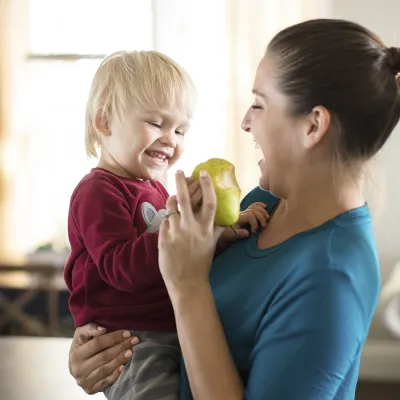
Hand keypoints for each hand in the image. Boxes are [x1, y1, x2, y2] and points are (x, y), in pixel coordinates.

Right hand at [69, 323, 138, 393]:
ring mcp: (84, 381)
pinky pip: (106, 382)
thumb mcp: (82, 333)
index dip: (113, 337)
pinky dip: (116, 374)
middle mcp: (78, 369)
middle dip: (121, 347)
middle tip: (134, 340)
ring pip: (106, 369)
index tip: (127, 332)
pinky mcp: (90, 389)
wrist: (77, 364)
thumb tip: (102, 329)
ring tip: (131, 351)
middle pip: (104, 356)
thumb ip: (90, 328)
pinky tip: (124, 366)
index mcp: (75, 354)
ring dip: (120, 359)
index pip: (97, 344)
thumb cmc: (82, 344)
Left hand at [159, 170, 223, 292]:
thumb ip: (217, 229)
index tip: (203, 172)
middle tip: (180, 172)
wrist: (187, 282)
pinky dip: (167, 218)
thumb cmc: (202, 263)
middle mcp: (191, 228)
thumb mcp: (212, 244)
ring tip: (174, 196)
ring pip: (171, 207)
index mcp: (206, 229)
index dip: (207, 185)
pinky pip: (164, 220)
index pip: (209, 202)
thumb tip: (224, 218)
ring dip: (172, 199)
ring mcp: (176, 232)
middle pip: (186, 198)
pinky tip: (170, 221)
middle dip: (182, 182)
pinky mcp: (163, 238)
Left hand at [218, 202, 269, 245]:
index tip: (254, 232)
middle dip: (261, 218)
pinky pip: (254, 205)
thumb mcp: (232, 235)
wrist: (225, 230)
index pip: (250, 216)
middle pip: (254, 211)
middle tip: (264, 226)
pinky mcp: (247, 211)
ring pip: (255, 207)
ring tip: (267, 218)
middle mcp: (242, 213)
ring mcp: (245, 211)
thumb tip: (247, 233)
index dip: (254, 223)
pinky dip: (260, 204)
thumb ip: (239, 234)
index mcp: (239, 218)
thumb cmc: (229, 233)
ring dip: (263, 212)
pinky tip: (265, 206)